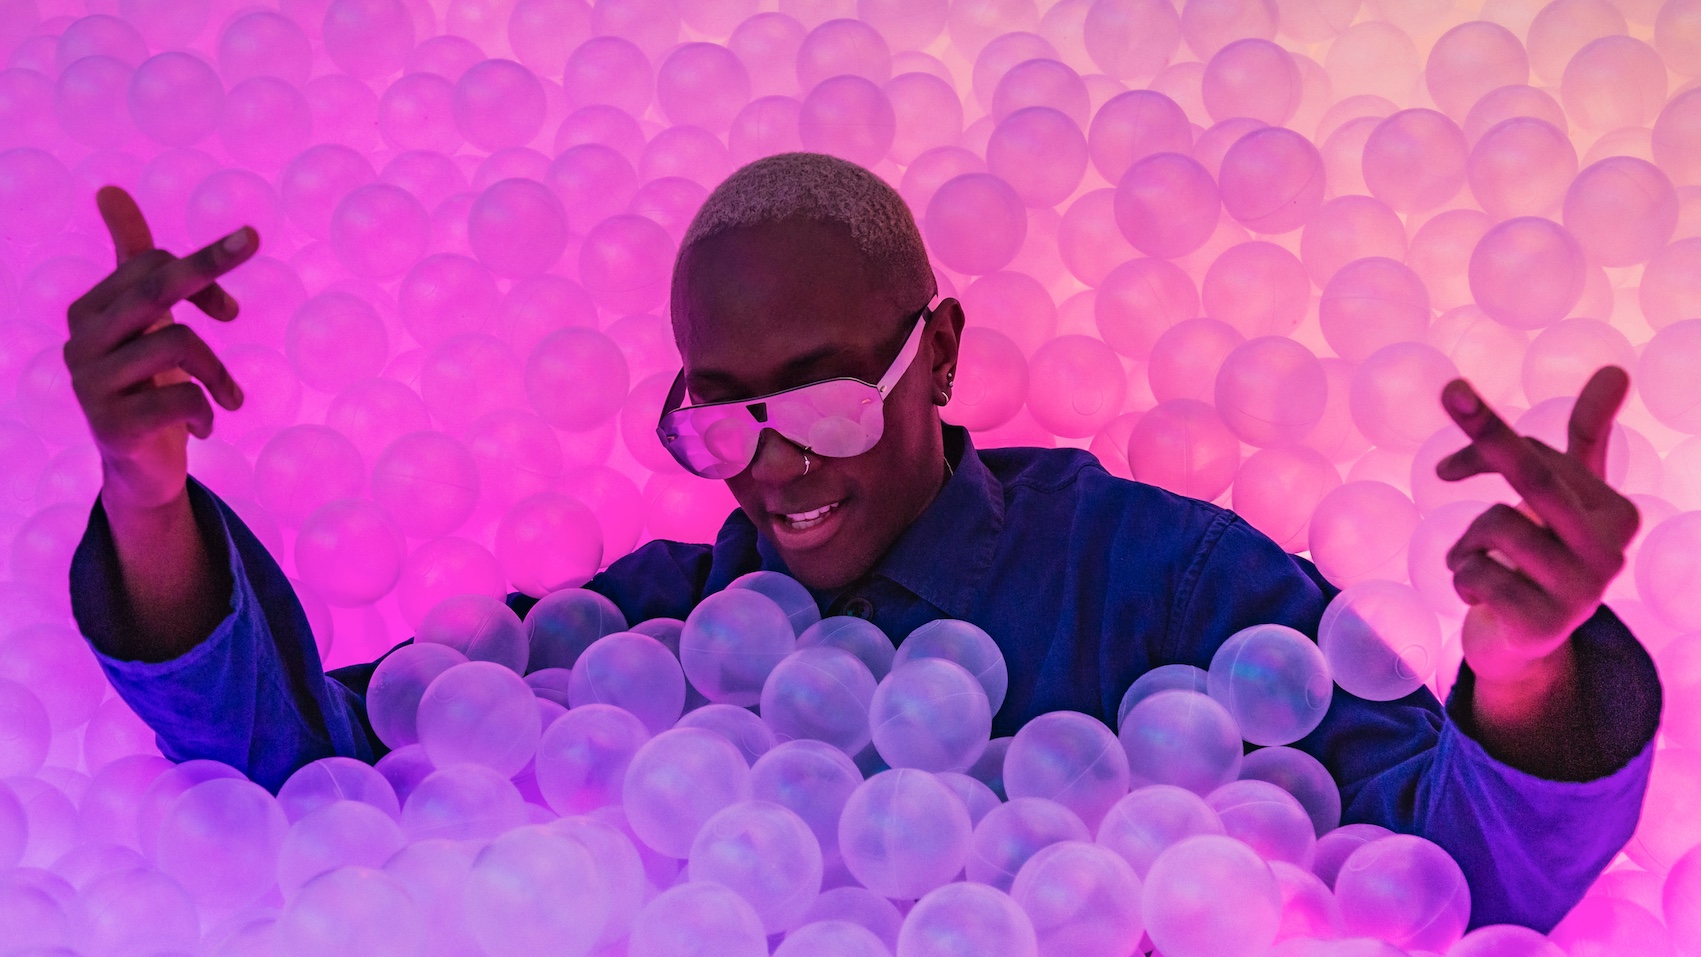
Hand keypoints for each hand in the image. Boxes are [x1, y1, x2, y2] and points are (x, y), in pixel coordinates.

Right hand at [66, 187, 253, 510]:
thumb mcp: (146, 322)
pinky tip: (206, 428)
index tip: (229, 311)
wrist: (139, 468)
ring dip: (220, 373)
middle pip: (155, 288)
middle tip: (254, 237)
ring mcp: (91, 385)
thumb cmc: (148, 386)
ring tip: (230, 398)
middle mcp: (82, 343)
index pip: (150, 267)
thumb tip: (108, 189)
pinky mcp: (111, 426)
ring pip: (178, 343)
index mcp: (89, 312)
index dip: (202, 273)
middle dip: (208, 262)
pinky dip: (207, 410)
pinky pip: (180, 398)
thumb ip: (133, 262)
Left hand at [1436, 367, 1639, 688]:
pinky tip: (1482, 598)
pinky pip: (1475, 574)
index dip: (1485, 439)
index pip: (1542, 456)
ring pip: (1492, 528)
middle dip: (1489, 432)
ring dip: (1462, 546)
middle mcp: (1609, 553)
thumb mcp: (1566, 498)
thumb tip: (1615, 367)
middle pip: (1534, 477)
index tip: (1450, 423)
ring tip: (1476, 567)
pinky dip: (1461, 579)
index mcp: (1617, 515)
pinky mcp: (1543, 627)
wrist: (1524, 645)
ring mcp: (1581, 593)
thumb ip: (1588, 438)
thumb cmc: (1544, 555)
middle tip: (1451, 388)